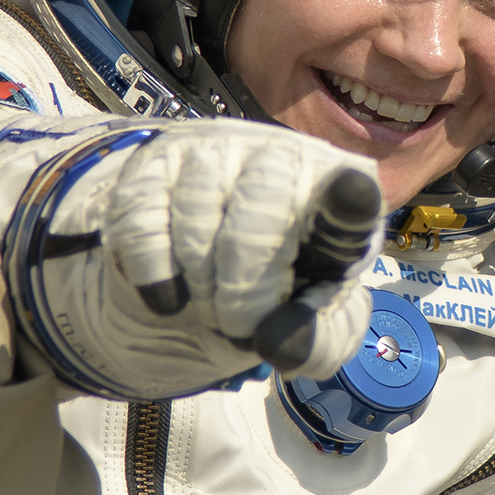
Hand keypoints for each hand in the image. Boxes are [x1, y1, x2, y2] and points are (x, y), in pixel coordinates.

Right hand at [107, 121, 378, 378]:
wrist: (206, 277)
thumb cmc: (279, 295)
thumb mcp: (311, 331)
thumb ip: (314, 344)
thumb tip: (281, 345)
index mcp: (341, 197)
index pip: (347, 196)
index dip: (345, 200)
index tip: (351, 193)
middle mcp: (282, 157)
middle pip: (257, 224)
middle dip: (242, 297)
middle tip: (239, 328)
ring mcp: (217, 150)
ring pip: (196, 222)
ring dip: (198, 288)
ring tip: (210, 305)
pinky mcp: (158, 161)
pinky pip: (143, 219)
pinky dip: (152, 272)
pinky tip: (167, 296)